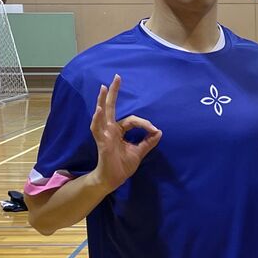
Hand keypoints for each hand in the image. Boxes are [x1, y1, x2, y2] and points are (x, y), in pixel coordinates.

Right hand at [90, 74, 160, 190]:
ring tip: (103, 88)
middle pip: (111, 107)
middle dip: (113, 93)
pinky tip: (99, 110)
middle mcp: (110, 130)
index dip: (144, 124)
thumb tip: (159, 132)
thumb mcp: (139, 152)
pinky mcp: (102, 142)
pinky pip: (98, 129)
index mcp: (118, 131)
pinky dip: (98, 119)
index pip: (132, 120)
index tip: (154, 130)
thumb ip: (148, 142)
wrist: (113, 180)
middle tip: (117, 77)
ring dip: (102, 101)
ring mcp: (104, 135)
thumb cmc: (122, 166)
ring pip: (102, 114)